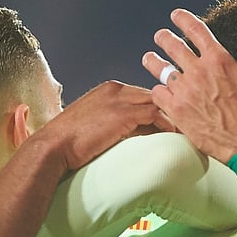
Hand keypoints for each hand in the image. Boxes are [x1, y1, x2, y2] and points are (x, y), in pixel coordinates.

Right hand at [32, 81, 174, 170]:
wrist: (53, 146)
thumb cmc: (68, 142)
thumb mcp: (92, 125)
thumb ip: (112, 123)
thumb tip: (130, 135)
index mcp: (107, 89)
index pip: (141, 94)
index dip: (156, 107)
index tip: (168, 120)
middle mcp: (114, 90)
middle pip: (152, 94)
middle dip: (168, 108)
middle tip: (184, 122)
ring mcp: (119, 100)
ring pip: (157, 101)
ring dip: (172, 115)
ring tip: (183, 129)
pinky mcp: (123, 114)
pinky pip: (155, 114)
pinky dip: (167, 124)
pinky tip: (173, 135)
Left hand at [142, 8, 236, 162]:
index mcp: (219, 60)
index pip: (196, 29)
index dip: (183, 19)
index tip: (176, 15)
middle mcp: (198, 71)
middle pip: (173, 45)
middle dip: (164, 38)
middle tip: (160, 36)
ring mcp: (185, 91)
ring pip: (160, 69)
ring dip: (153, 61)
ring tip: (149, 58)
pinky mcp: (177, 111)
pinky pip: (158, 94)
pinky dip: (157, 90)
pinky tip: (157, 90)